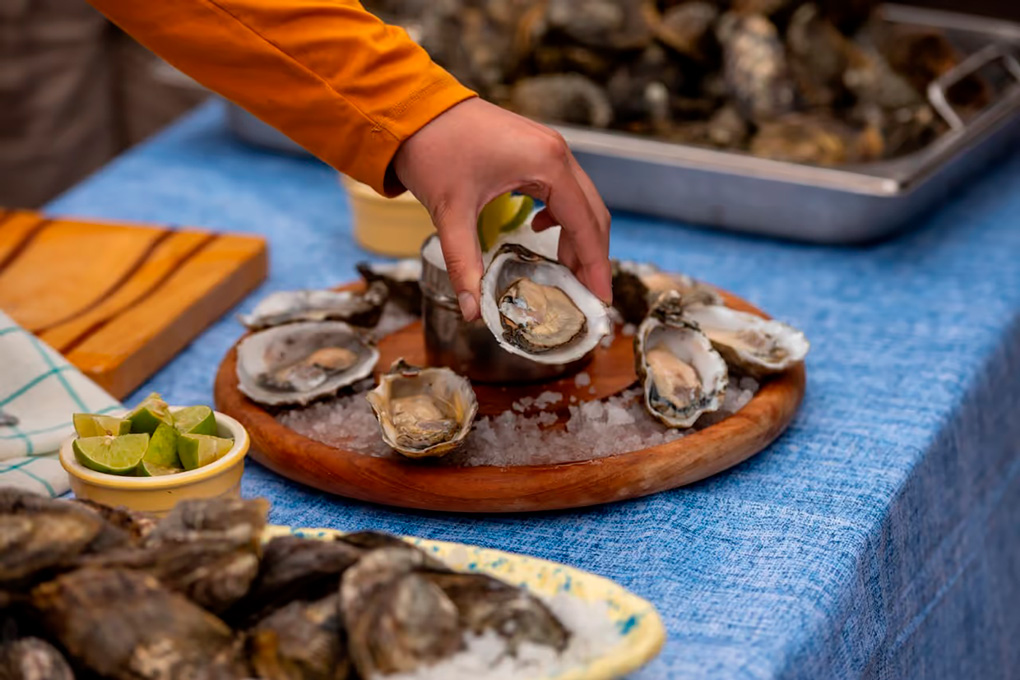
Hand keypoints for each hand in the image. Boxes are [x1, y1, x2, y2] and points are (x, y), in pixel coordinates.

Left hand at [392, 98, 611, 320]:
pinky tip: (540, 230)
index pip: (586, 224)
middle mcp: (556, 153)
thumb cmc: (434, 148)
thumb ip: (465, 263)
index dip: (596, 266)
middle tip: (588, 297)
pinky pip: (562, 188)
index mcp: (548, 164)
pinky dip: (561, 216)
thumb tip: (472, 310)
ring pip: (580, 201)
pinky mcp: (534, 149)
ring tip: (566, 274)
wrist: (413, 106)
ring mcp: (547, 148)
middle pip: (592, 214)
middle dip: (592, 257)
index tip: (602, 300)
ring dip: (577, 238)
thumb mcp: (451, 212)